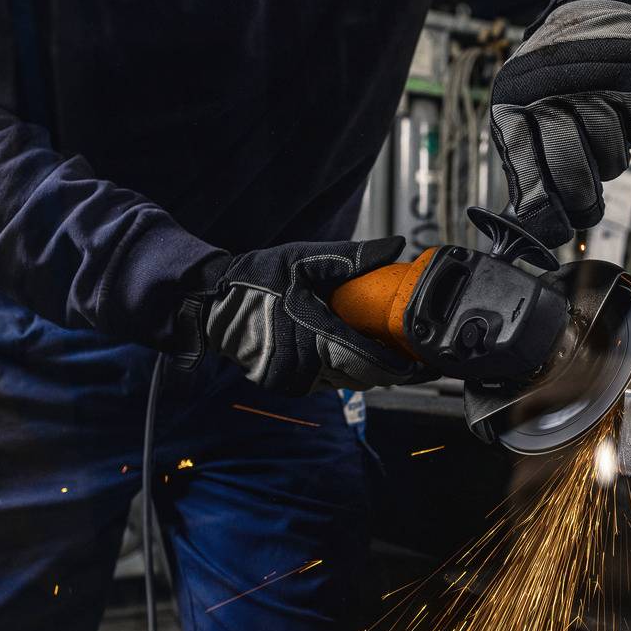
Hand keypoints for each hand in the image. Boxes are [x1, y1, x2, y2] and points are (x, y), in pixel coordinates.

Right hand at [201, 236, 426, 394]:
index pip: (372, 363)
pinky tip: (341, 350)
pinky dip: (337, 371)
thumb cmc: (258, 278)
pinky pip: (323, 384)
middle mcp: (305, 366)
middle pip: (363, 379)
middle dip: (385, 368)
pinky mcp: (282, 385)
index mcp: (315, 335)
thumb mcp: (305, 258)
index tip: (420, 362)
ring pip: (344, 384)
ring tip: (375, 348)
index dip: (401, 366)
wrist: (210, 303)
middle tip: (403, 352)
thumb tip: (395, 245)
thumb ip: (353, 257)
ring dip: (361, 370)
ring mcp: (292, 380)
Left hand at [488, 0, 630, 247]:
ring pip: (610, 159)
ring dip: (608, 161)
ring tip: (598, 140)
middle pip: (570, 174)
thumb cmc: (555, 75)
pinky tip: (618, 111)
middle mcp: (550, 93)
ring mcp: (594, 86)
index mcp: (513, 105)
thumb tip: (535, 223)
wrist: (597, 12)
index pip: (528, 175)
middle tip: (586, 207)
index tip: (555, 232)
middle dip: (581, 201)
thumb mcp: (524, 110)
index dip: (544, 214)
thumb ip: (527, 162)